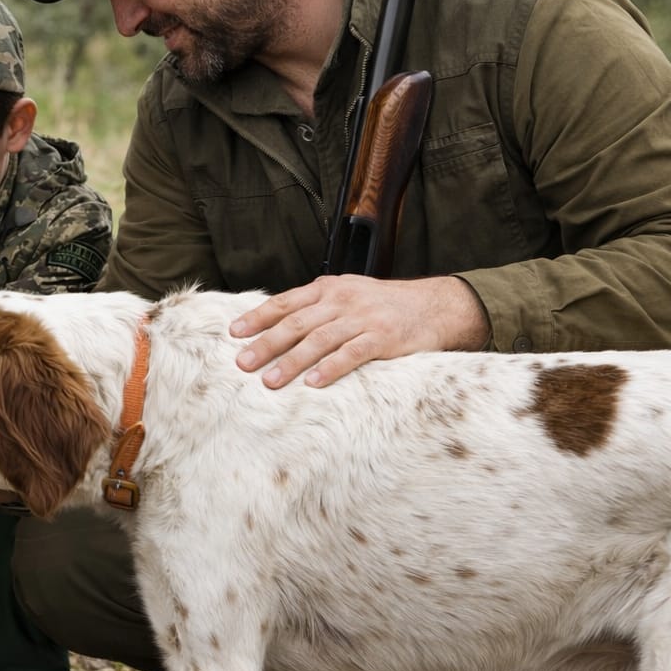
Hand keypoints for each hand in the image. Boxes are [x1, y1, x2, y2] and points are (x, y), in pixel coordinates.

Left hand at [231, 274, 489, 388]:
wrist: (436, 305)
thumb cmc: (383, 305)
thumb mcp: (347, 293)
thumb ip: (316, 306)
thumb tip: (275, 326)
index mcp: (328, 288)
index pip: (285, 303)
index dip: (258, 317)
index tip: (234, 333)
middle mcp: (342, 300)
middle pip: (296, 323)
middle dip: (266, 344)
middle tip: (242, 363)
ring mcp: (363, 318)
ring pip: (319, 340)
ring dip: (291, 362)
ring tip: (269, 380)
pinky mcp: (383, 338)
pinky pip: (352, 354)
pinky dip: (331, 368)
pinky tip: (313, 382)